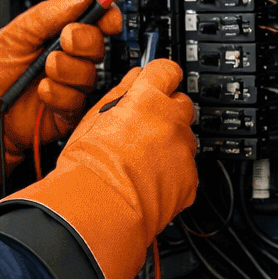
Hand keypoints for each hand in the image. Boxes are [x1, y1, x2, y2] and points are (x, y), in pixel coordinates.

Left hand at [0, 0, 122, 210]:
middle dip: (83, 41)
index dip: (107, 18)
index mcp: (59, 36)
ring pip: (89, 73)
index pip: (95, 22)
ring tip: (44, 72)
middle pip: (98, 45)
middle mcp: (69, 59)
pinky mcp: (70, 110)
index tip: (108, 18)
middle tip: (63, 42)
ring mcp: (71, 85)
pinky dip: (57, 94)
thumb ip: (48, 13)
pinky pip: (78, 99)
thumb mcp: (15, 32)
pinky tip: (42, 93)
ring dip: (65, 70)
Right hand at [0, 60, 198, 278]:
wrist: (100, 209)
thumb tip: (132, 80)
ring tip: (142, 161)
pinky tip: (150, 181)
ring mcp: (183, 150)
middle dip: (167, 112)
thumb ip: (119, 94)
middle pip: (181, 103)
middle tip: (144, 128)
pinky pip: (186, 169)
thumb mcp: (93, 118)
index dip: (160, 76)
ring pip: (184, 138)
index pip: (167, 69)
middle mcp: (171, 119)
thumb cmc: (88, 166)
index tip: (158, 81)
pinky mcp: (189, 179)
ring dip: (169, 144)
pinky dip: (173, 173)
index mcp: (146, 98)